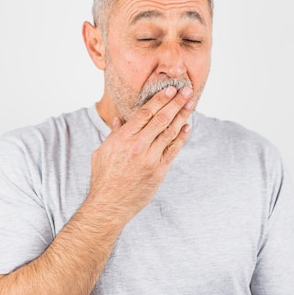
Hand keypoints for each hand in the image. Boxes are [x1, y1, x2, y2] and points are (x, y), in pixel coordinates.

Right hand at [88, 85, 193, 224]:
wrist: (109, 205)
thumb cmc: (103, 178)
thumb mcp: (102, 152)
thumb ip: (114, 134)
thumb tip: (119, 119)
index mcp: (122, 138)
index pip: (145, 112)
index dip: (159, 99)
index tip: (170, 89)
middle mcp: (138, 146)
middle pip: (161, 118)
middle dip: (175, 102)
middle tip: (187, 90)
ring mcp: (150, 159)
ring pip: (170, 132)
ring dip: (182, 116)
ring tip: (191, 104)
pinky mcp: (159, 171)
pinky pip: (173, 150)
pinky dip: (182, 138)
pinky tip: (188, 127)